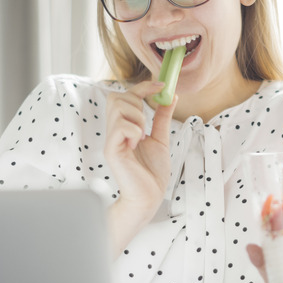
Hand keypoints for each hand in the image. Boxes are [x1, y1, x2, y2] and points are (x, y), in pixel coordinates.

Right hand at [105, 80, 176, 223]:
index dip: (142, 87)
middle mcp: (114, 131)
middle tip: (146, 124)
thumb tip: (171, 97)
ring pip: (118, 108)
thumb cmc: (151, 173)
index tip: (161, 85)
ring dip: (137, 117)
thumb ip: (162, 117)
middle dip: (137, 102)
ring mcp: (111, 140)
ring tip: (142, 136)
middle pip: (116, 97)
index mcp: (124, 127)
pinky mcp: (111, 151)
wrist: (149, 197)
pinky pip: (120, 126)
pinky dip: (134, 131)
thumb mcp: (161, 139)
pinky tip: (138, 144)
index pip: (125, 96)